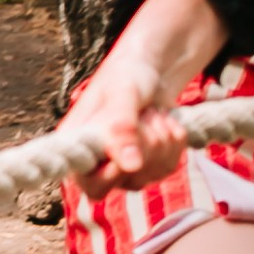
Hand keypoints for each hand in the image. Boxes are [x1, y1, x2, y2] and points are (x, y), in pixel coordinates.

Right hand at [72, 0, 224, 195]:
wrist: (153, 70)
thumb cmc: (127, 74)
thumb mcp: (123, 94)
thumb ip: (121, 127)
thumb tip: (129, 166)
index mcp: (79, 143)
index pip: (87, 184)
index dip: (106, 179)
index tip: (122, 162)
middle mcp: (99, 160)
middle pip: (126, 180)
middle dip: (145, 144)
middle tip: (143, 115)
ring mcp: (124, 166)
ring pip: (152, 174)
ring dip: (161, 138)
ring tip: (151, 113)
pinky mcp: (149, 165)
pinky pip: (169, 167)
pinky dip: (174, 141)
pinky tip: (165, 122)